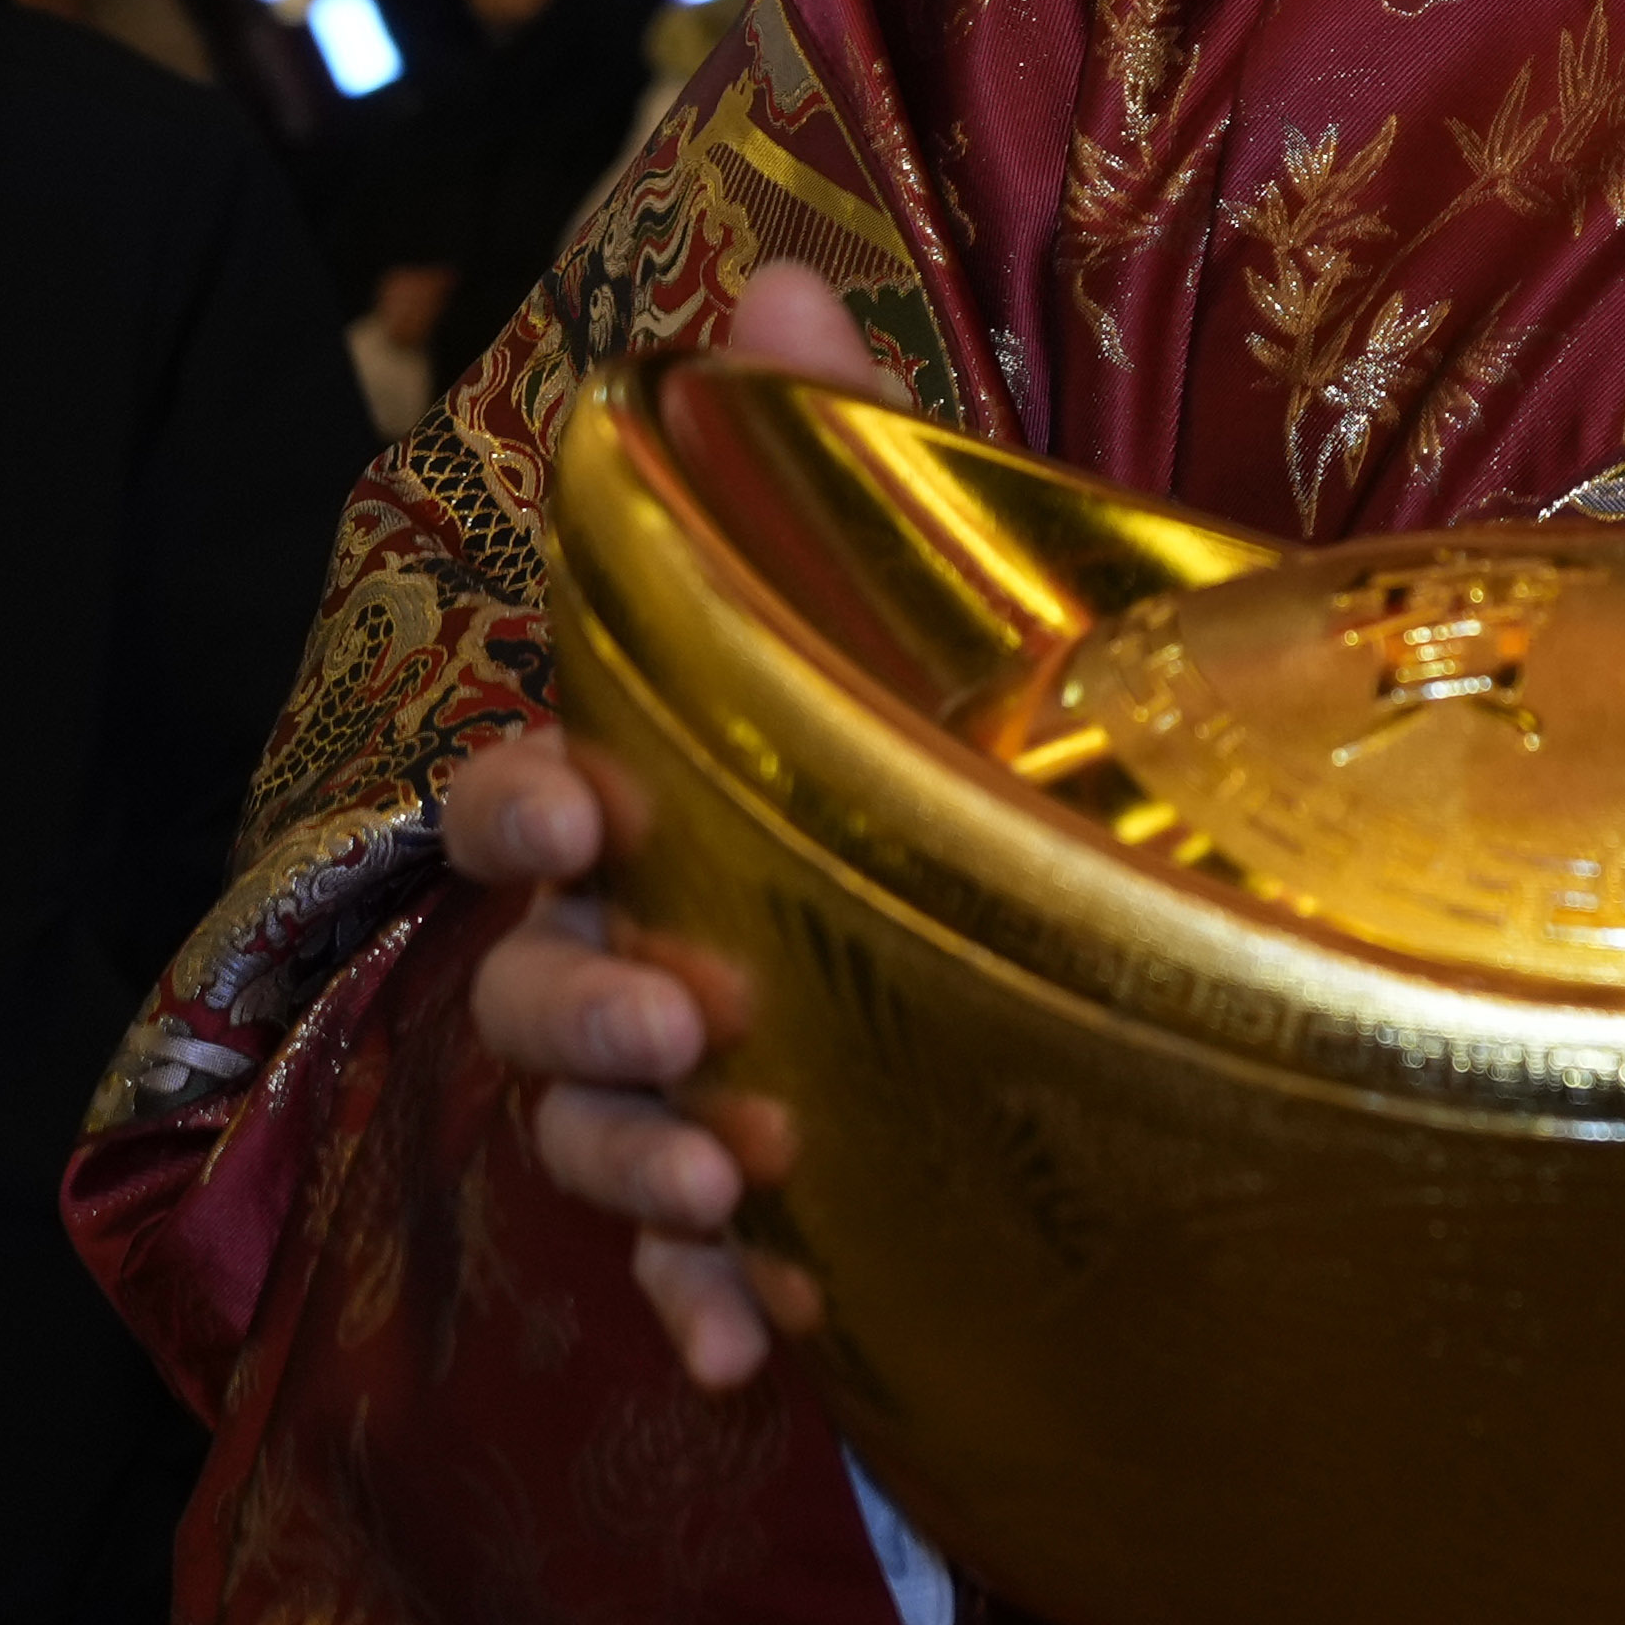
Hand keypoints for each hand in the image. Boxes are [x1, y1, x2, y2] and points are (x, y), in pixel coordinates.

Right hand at [458, 262, 890, 1393]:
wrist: (1107, 903)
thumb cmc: (964, 730)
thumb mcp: (932, 584)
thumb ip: (830, 442)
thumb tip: (771, 274)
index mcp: (655, 799)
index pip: (520, 795)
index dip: (517, 806)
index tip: (573, 816)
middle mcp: (636, 942)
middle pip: (532, 986)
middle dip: (581, 1010)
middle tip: (684, 1022)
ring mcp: (683, 1085)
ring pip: (591, 1137)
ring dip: (638, 1167)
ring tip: (739, 1180)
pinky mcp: (760, 1205)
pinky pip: (693, 1274)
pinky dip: (706, 1309)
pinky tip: (758, 1350)